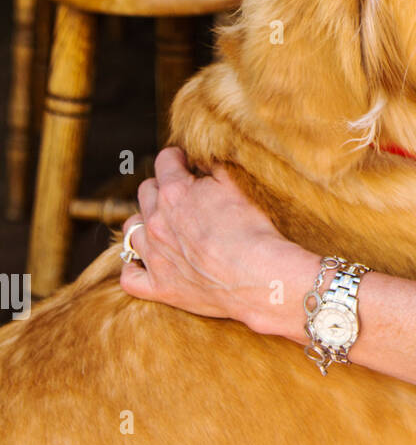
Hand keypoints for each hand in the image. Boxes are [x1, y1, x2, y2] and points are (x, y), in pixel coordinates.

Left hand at [118, 147, 298, 323]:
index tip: (184, 161)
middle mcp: (157, 221)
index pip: (165, 161)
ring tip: (161, 226)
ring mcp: (155, 255)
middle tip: (181, 194)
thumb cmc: (252, 228)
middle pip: (146, 192)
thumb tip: (202, 159)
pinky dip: (134, 267)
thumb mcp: (237, 184)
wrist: (257, 275)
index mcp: (175, 192)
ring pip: (132, 229)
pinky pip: (130, 276)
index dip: (176, 158)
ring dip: (144, 222)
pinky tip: (144, 262)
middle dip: (161, 188)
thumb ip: (214, 166)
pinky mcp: (160, 286)